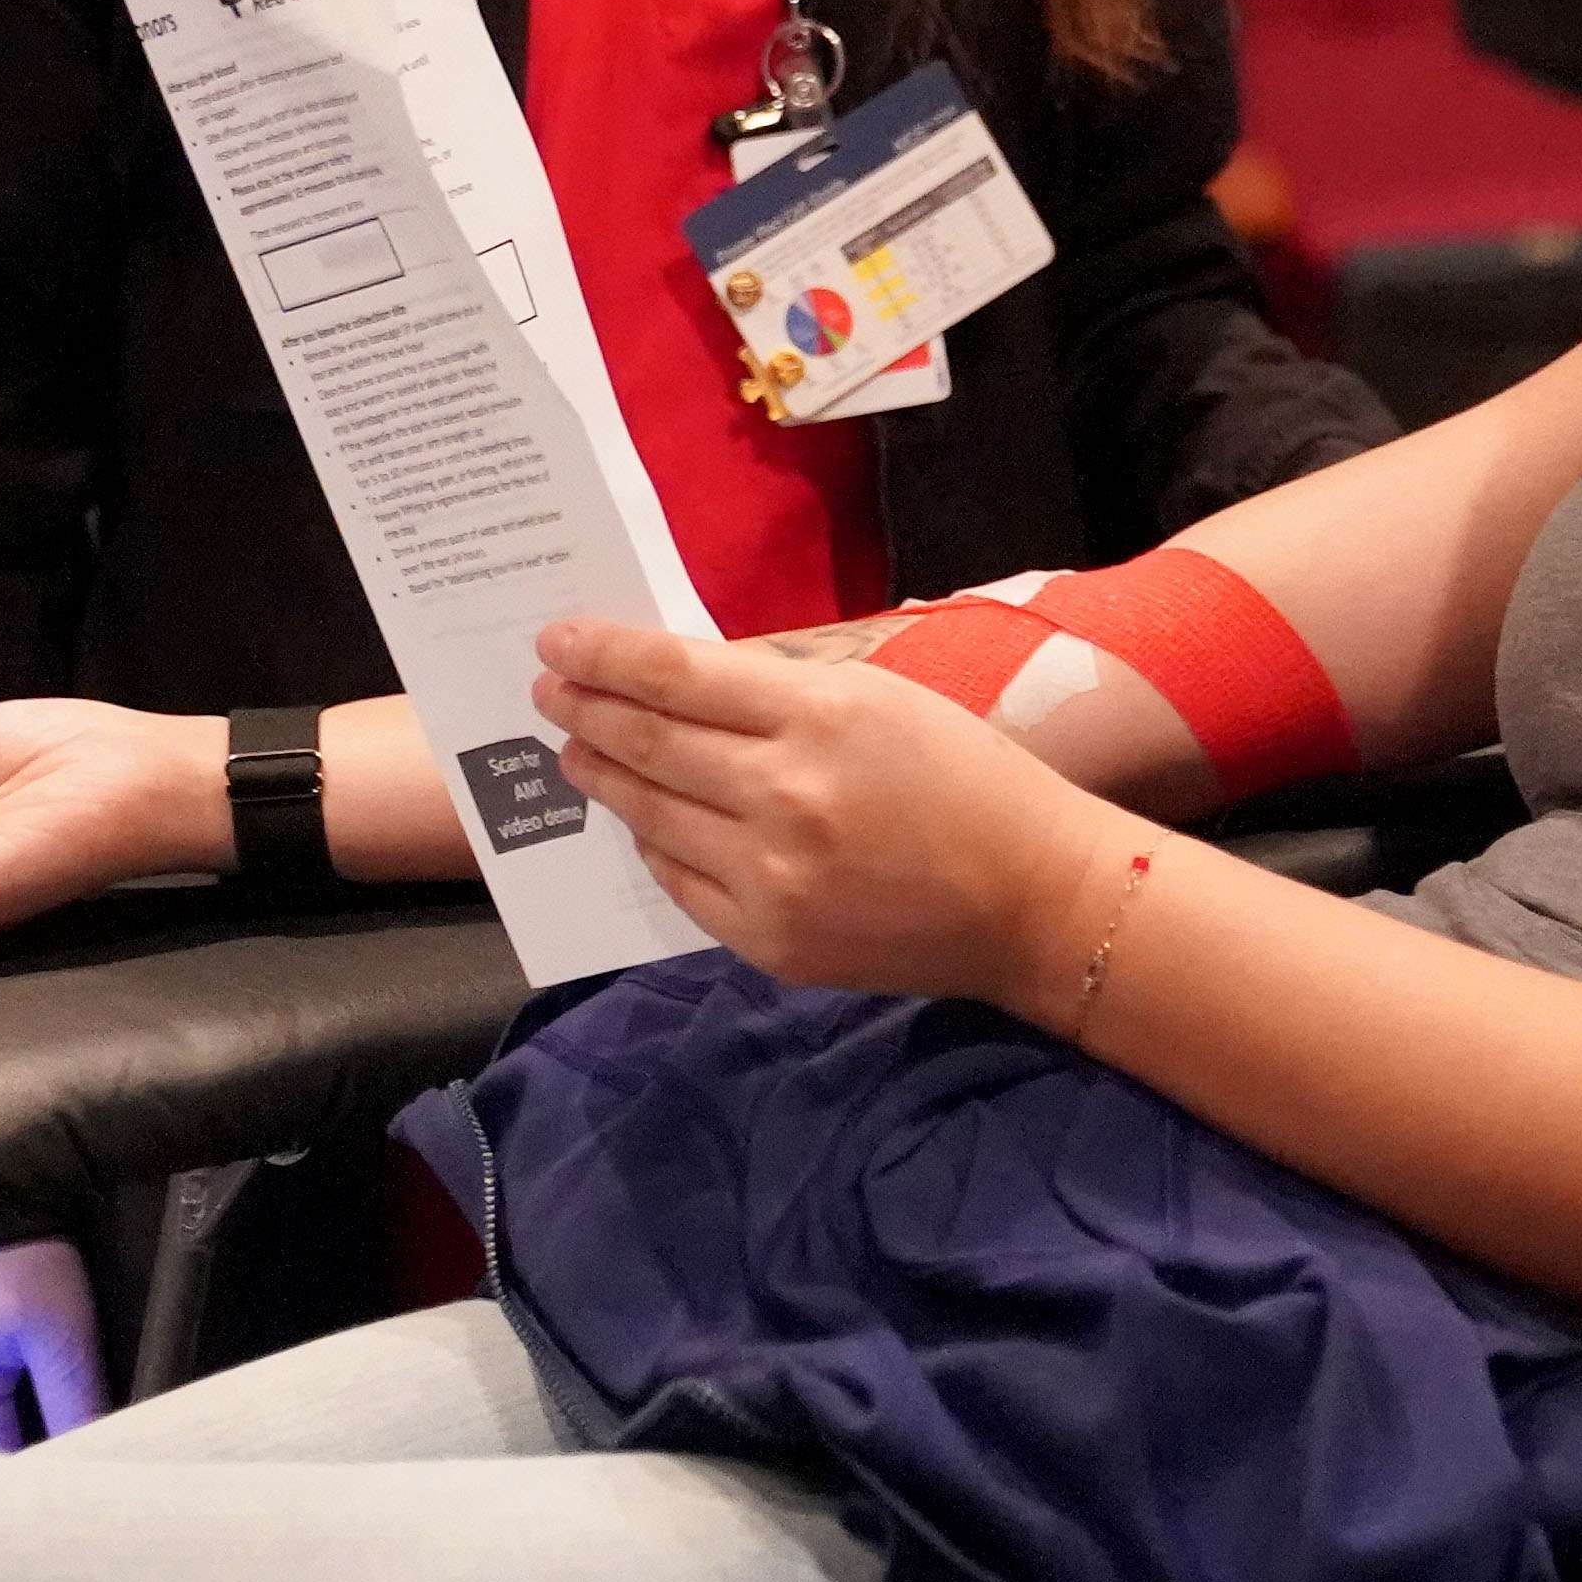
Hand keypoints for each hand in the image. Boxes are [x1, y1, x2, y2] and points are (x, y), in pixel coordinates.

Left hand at [535, 618, 1130, 1018]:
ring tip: (577, 750)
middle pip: (649, 744)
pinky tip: (643, 822)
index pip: (676, 676)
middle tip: (548, 691)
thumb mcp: (881, 699)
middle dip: (585, 711)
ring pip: (651, 816)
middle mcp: (784, 796)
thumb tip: (680, 682)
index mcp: (820, 717)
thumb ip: (780, 692)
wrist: (1033, 898)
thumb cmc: (967, 779)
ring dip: (604, 777)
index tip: (557, 640)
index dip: (605, 655)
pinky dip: (655, 844)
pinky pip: (682, 882)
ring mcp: (771, 878)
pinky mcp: (769, 942)